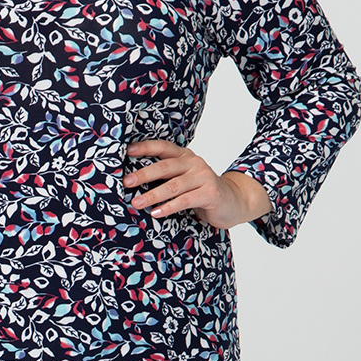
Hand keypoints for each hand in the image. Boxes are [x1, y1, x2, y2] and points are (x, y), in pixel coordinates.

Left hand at [124, 139, 272, 229]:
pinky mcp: (210, 193)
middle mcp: (194, 163)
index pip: (163, 147)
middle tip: (126, 182)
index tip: (127, 151)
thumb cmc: (202, 191)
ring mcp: (204, 177)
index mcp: (185, 156)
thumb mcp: (185, 179)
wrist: (234, 201)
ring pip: (173, 185)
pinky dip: (169, 207)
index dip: (145, 147)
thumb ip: (167, 176)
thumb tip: (133, 180)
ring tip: (136, 203)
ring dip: (153, 195)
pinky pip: (185, 200)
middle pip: (165, 166)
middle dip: (143, 174)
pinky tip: (156, 213)